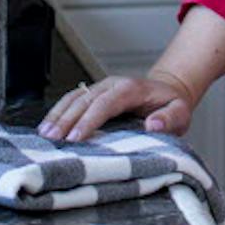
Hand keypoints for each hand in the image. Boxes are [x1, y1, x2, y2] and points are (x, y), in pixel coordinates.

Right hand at [37, 69, 196, 142]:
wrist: (166, 92)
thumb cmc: (171, 106)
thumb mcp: (180, 113)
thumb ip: (170, 119)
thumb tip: (153, 124)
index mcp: (132, 89)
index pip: (106, 102)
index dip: (90, 120)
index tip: (77, 138)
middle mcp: (113, 84)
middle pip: (85, 99)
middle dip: (67, 120)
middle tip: (53, 140)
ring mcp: (100, 88)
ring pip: (74, 98)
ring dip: (58, 115)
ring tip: (45, 135)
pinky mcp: (93, 95)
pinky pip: (72, 100)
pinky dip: (57, 113)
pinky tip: (47, 128)